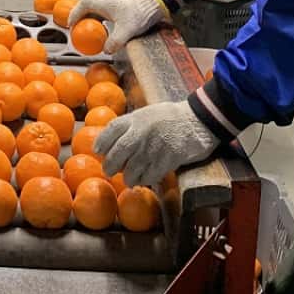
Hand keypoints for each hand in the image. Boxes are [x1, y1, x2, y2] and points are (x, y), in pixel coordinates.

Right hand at [68, 0, 167, 53]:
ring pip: (95, 10)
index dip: (74, 14)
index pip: (83, 5)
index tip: (71, 25)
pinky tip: (103, 30)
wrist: (154, 6)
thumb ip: (115, 41)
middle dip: (79, 17)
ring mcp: (112, 4)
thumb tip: (106, 51)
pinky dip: (99, 21)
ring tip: (88, 31)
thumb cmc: (140, 15)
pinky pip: (103, 14)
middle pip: (87, 7)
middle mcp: (106, 2)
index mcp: (104, 3)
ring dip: (89, 19)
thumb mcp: (127, 31)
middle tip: (76, 29)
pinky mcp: (118, 8)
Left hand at [95, 101, 219, 185]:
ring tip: (128, 180)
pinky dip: (145, 180)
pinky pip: (151, 175)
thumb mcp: (146, 114)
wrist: (196, 120)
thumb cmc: (169, 117)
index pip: (111, 130)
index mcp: (135, 118)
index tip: (97, 151)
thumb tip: (112, 141)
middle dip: (110, 165)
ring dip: (128, 177)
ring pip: (132, 168)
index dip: (102, 142)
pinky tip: (144, 180)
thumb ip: (130, 125)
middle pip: (118, 152)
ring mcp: (154, 146)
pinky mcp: (168, 159)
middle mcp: (141, 132)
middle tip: (109, 171)